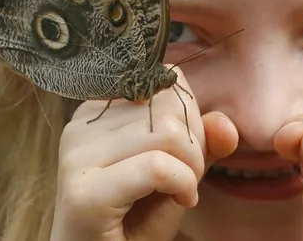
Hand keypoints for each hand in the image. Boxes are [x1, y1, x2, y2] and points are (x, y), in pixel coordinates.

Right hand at [50, 67, 237, 240]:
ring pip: (168, 133)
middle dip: (196, 144)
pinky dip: (183, 184)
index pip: (166, 80)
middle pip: (170, 106)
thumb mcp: (178, 174)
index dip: (192, 116)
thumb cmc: (134, 222)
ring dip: (191, 168)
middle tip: (185, 179)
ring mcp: (76, 158)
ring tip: (180, 192)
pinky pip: (158, 166)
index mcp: (98, 111)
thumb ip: (202, 143)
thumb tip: (225, 123)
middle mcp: (80, 126)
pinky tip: (181, 202)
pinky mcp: (84, 193)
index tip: (185, 155)